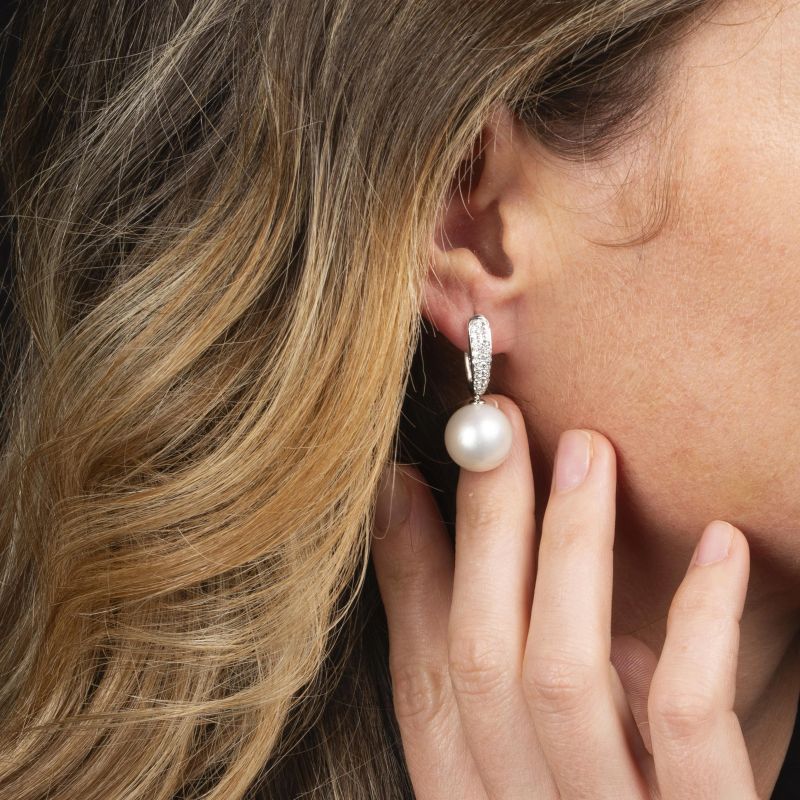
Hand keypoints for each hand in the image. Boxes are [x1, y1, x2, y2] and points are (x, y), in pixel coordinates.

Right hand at [370, 394, 755, 798]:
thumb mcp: (535, 757)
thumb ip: (493, 672)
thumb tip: (433, 537)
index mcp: (472, 799)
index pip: (423, 678)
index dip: (410, 566)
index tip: (412, 470)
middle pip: (481, 659)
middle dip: (488, 523)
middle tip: (501, 423)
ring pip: (560, 677)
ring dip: (570, 545)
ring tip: (589, 451)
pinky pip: (686, 722)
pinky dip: (698, 622)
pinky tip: (720, 544)